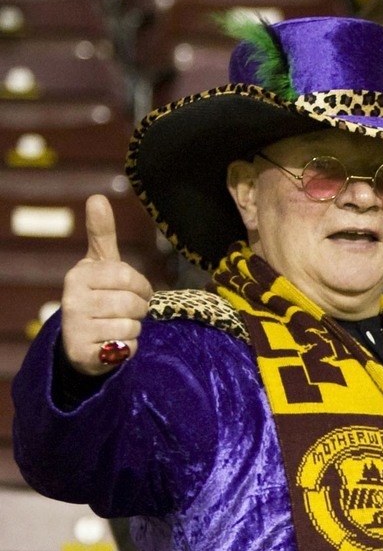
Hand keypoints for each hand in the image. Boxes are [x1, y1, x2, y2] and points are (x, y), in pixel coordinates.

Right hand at [60, 196, 150, 375]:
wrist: (81, 340)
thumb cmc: (98, 295)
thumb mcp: (100, 265)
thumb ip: (101, 235)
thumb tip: (97, 197)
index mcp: (79, 275)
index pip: (129, 278)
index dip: (142, 288)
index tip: (135, 292)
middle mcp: (72, 300)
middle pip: (132, 304)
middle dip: (138, 311)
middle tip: (126, 312)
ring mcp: (75, 327)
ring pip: (131, 327)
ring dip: (133, 329)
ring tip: (116, 327)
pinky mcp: (83, 353)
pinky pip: (126, 349)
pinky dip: (127, 349)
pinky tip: (112, 345)